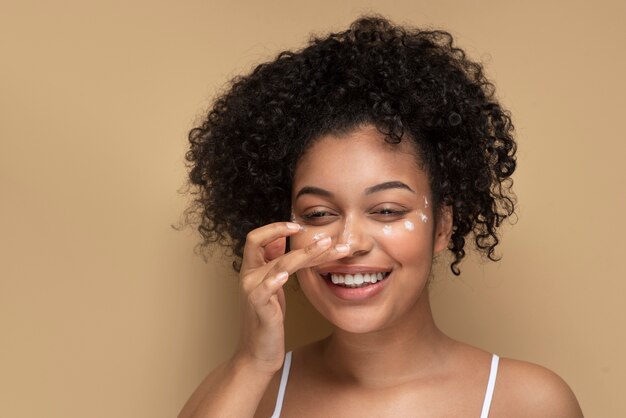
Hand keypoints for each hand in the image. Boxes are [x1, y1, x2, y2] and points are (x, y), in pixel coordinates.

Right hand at [233, 221, 349, 374]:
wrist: (258, 352)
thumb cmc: (268, 317)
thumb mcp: (272, 285)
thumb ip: (274, 261)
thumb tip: (280, 238)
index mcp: (252, 268)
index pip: (257, 237)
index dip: (276, 228)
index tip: (300, 226)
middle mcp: (248, 275)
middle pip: (267, 244)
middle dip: (298, 238)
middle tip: (329, 238)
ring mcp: (251, 290)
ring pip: (278, 264)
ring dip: (305, 254)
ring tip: (326, 247)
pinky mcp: (258, 306)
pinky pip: (263, 289)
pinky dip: (274, 280)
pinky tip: (285, 275)